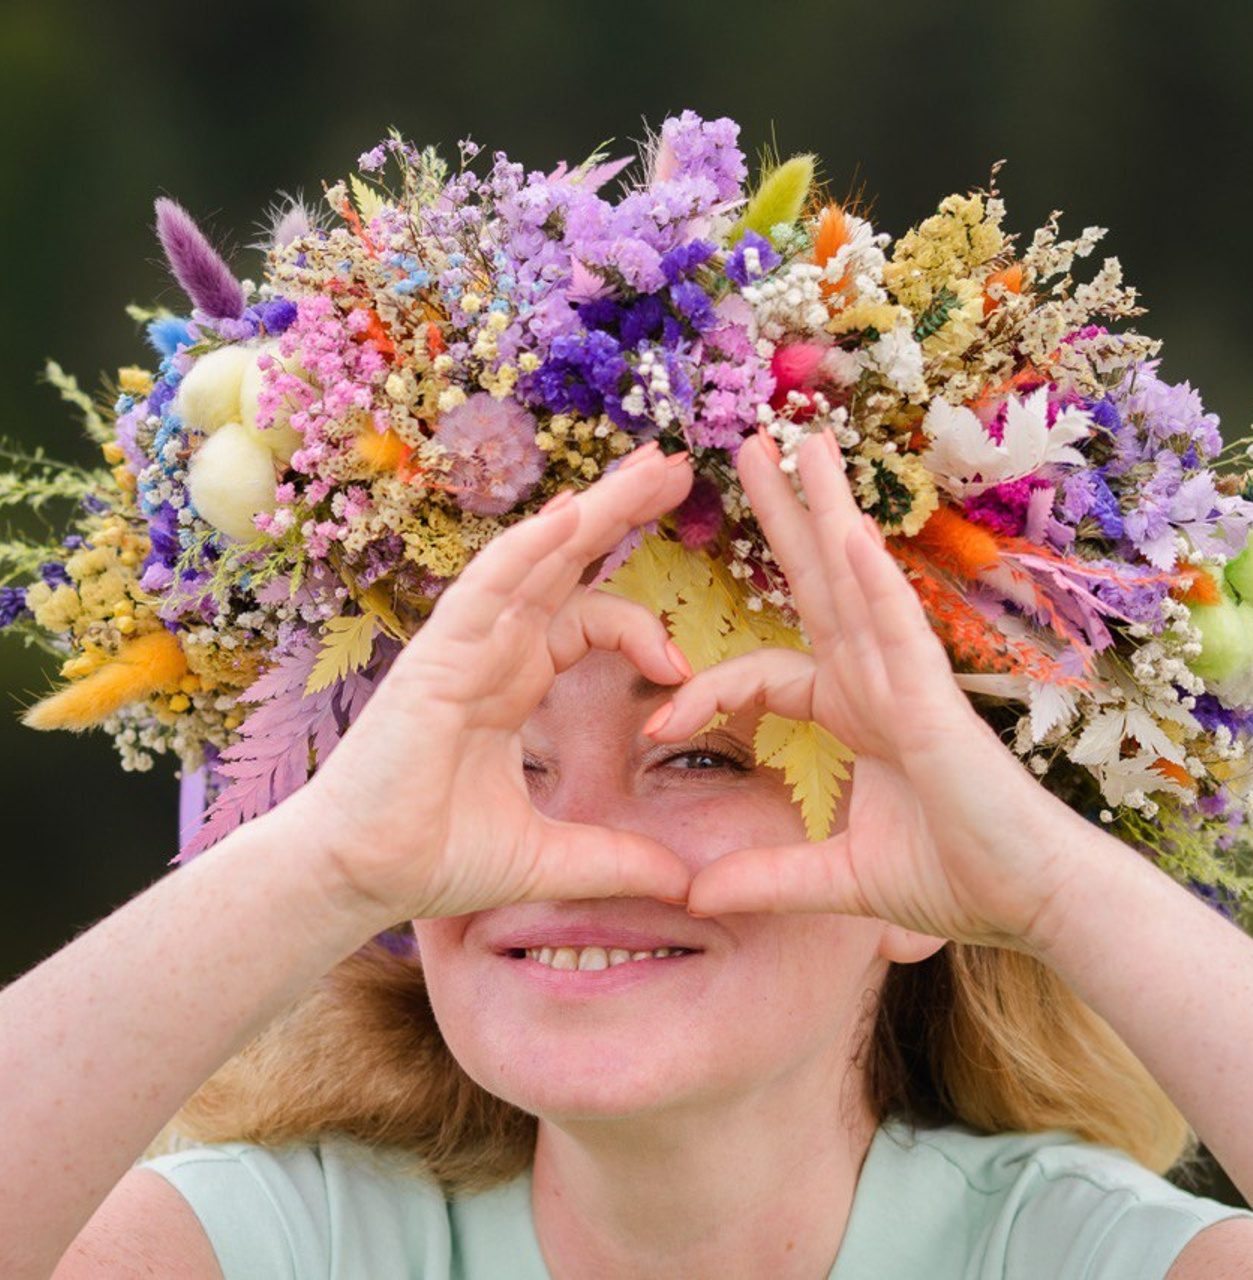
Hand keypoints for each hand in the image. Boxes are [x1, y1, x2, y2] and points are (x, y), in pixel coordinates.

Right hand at [287, 444, 695, 923]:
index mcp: (514, 681)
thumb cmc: (434, 858)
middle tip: (675, 468)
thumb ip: (617, 859)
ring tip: (653, 466)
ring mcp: (463, 646)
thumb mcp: (550, 858)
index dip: (642, 627)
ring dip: (593, 510)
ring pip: (535, 558)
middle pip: (565, 563)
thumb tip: (682, 883)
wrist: (361, 879)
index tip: (686, 668)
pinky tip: (575, 513)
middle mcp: (492, 650)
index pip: (587, 618)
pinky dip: (528, 548)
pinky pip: (486, 588)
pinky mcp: (436, 657)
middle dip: (621, 513)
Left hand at [653, 430, 1092, 949]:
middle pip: (817, 584)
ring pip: (858, 581)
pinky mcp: (935, 703)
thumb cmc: (956, 878)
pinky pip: (897, 630)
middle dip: (782, 515)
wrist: (1031, 903)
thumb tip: (695, 899)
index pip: (762, 675)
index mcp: (852, 711)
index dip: (704, 693)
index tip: (654, 728)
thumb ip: (767, 879)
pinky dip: (874, 581)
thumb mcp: (836, 882)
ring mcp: (907, 682)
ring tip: (802, 442)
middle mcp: (877, 681)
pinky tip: (848, 531)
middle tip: (751, 445)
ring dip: (828, 512)